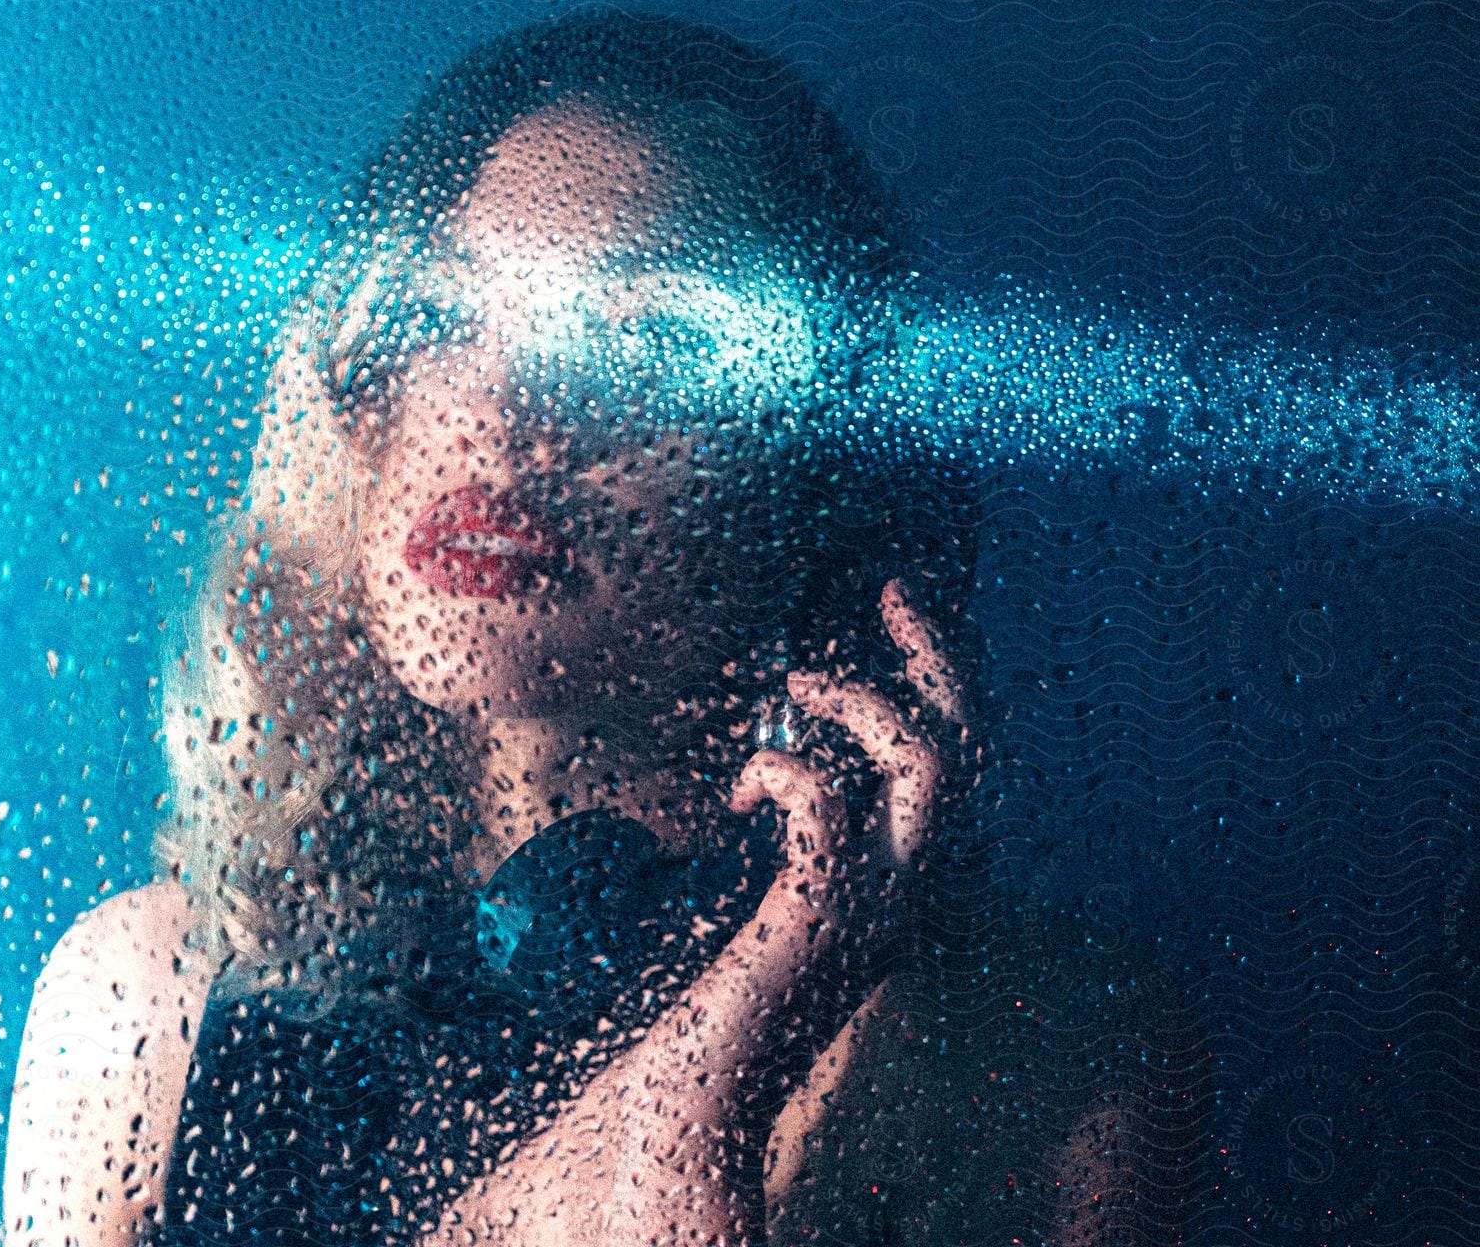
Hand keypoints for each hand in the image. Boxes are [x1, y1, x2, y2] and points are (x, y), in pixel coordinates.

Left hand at [428, 579, 972, 1246]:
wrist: (711, 1091)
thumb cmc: (739, 986)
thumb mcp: (796, 896)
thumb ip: (820, 839)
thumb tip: (798, 761)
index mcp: (917, 877)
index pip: (965, 757)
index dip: (946, 675)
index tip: (904, 606)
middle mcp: (918, 888)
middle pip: (968, 742)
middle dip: (937, 652)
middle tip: (890, 589)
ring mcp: (877, 903)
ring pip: (927, 762)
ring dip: (861, 703)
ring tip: (794, 685)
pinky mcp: (818, 914)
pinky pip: (825, 804)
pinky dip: (781, 772)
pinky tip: (740, 786)